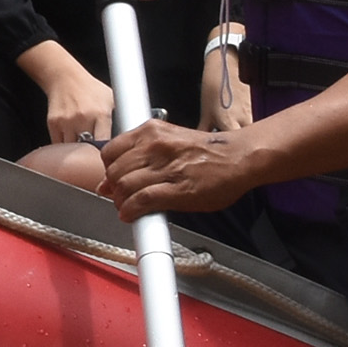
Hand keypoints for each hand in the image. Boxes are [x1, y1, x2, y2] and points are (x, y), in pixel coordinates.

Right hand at [37, 57, 113, 150]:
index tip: (108, 159)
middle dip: (91, 156)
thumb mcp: (111, 99)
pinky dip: (64, 149)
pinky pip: (59, 146)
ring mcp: (67, 122)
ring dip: (77, 153)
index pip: (105, 143)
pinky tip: (70, 144)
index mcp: (101, 114)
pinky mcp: (53, 124)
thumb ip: (119, 117)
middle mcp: (83, 118)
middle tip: (94, 158)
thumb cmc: (90, 89)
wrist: (65, 78)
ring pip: (72, 151)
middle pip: (88, 150)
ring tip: (82, 150)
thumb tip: (129, 136)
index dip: (107, 155)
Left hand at [101, 118, 262, 220]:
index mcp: (152, 131)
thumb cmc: (208, 151)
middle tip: (120, 197)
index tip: (112, 179)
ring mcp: (166, 167)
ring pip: (125, 185)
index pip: (110, 151)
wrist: (239, 157)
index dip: (108, 170)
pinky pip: (142, 200)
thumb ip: (142, 153)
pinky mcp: (177, 189)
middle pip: (115, 171)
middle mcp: (155, 146)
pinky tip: (131, 215)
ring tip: (128, 207)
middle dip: (114, 188)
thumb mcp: (171, 140)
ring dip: (121, 201)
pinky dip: (131, 210)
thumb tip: (114, 175)